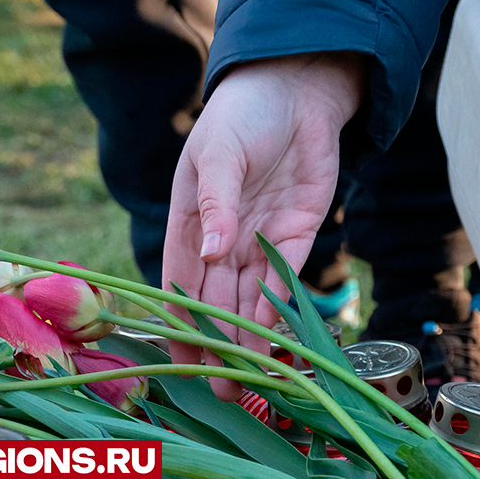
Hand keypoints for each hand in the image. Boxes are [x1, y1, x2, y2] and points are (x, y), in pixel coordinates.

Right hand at [163, 53, 365, 399]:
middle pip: (217, 301)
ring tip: (252, 377)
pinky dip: (280, 308)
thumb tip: (209, 253)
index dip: (180, 323)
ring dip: (252, 338)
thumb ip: (214, 203)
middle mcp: (223, 238)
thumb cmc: (243, 114)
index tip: (181, 361)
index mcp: (191, 221)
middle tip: (222, 391)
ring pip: (252, 300)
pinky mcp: (299, 235)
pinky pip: (286, 279)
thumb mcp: (219, 153)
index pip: (180, 282)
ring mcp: (261, 239)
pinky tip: (277, 338)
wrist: (298, 87)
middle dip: (219, 346)